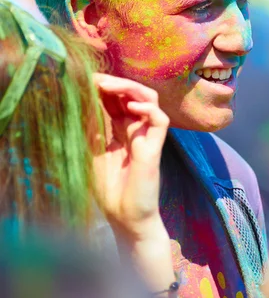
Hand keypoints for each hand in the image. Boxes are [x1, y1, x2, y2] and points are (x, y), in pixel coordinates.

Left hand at [93, 73, 169, 242]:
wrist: (124, 217)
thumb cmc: (109, 189)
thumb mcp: (91, 151)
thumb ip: (90, 128)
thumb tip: (79, 100)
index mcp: (119, 129)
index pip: (115, 98)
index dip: (103, 87)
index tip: (83, 79)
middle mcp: (134, 128)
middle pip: (132, 93)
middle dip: (114, 82)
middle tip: (95, 79)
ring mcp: (146, 136)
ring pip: (149, 99)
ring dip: (130, 88)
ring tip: (110, 87)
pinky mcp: (155, 148)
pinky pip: (160, 120)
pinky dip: (148, 109)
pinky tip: (131, 107)